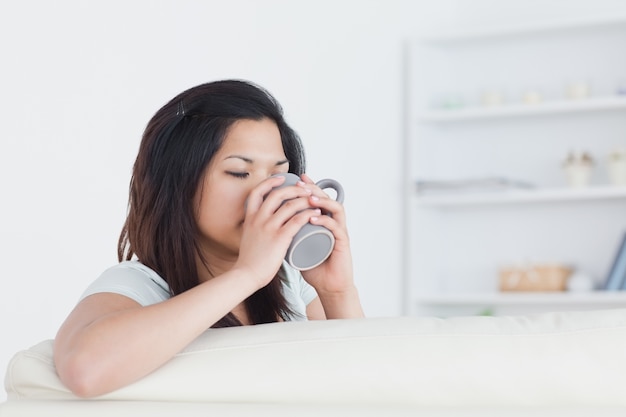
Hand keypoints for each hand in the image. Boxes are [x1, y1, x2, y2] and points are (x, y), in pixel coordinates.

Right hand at [234, 175, 320, 288]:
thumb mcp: (248, 237)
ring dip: (305, 200)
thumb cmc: (250, 260)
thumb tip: (264, 223)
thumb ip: (256, 228)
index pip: (257, 191)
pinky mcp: (279, 238)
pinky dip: (308, 214)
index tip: (281, 178)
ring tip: (315, 201)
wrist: (246, 275)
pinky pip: (297, 220)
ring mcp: (268, 228)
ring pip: (290, 205)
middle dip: (294, 188)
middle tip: (305, 190)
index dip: (270, 182)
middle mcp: (258, 219)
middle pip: (277, 194)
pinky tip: (316, 214)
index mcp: (250, 218)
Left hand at [298, 174, 355, 295]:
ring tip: (308, 198)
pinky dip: (325, 221)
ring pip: (335, 208)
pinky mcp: (342, 243)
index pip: (317, 198)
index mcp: (322, 222)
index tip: (295, 178)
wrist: (329, 286)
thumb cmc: (314, 267)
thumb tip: (268, 226)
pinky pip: (336, 227)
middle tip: (301, 184)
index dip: (308, 186)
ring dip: (322, 201)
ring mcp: (338, 232)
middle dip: (313, 188)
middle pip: (326, 198)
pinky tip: (314, 218)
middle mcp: (332, 223)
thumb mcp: (296, 247)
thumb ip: (286, 236)